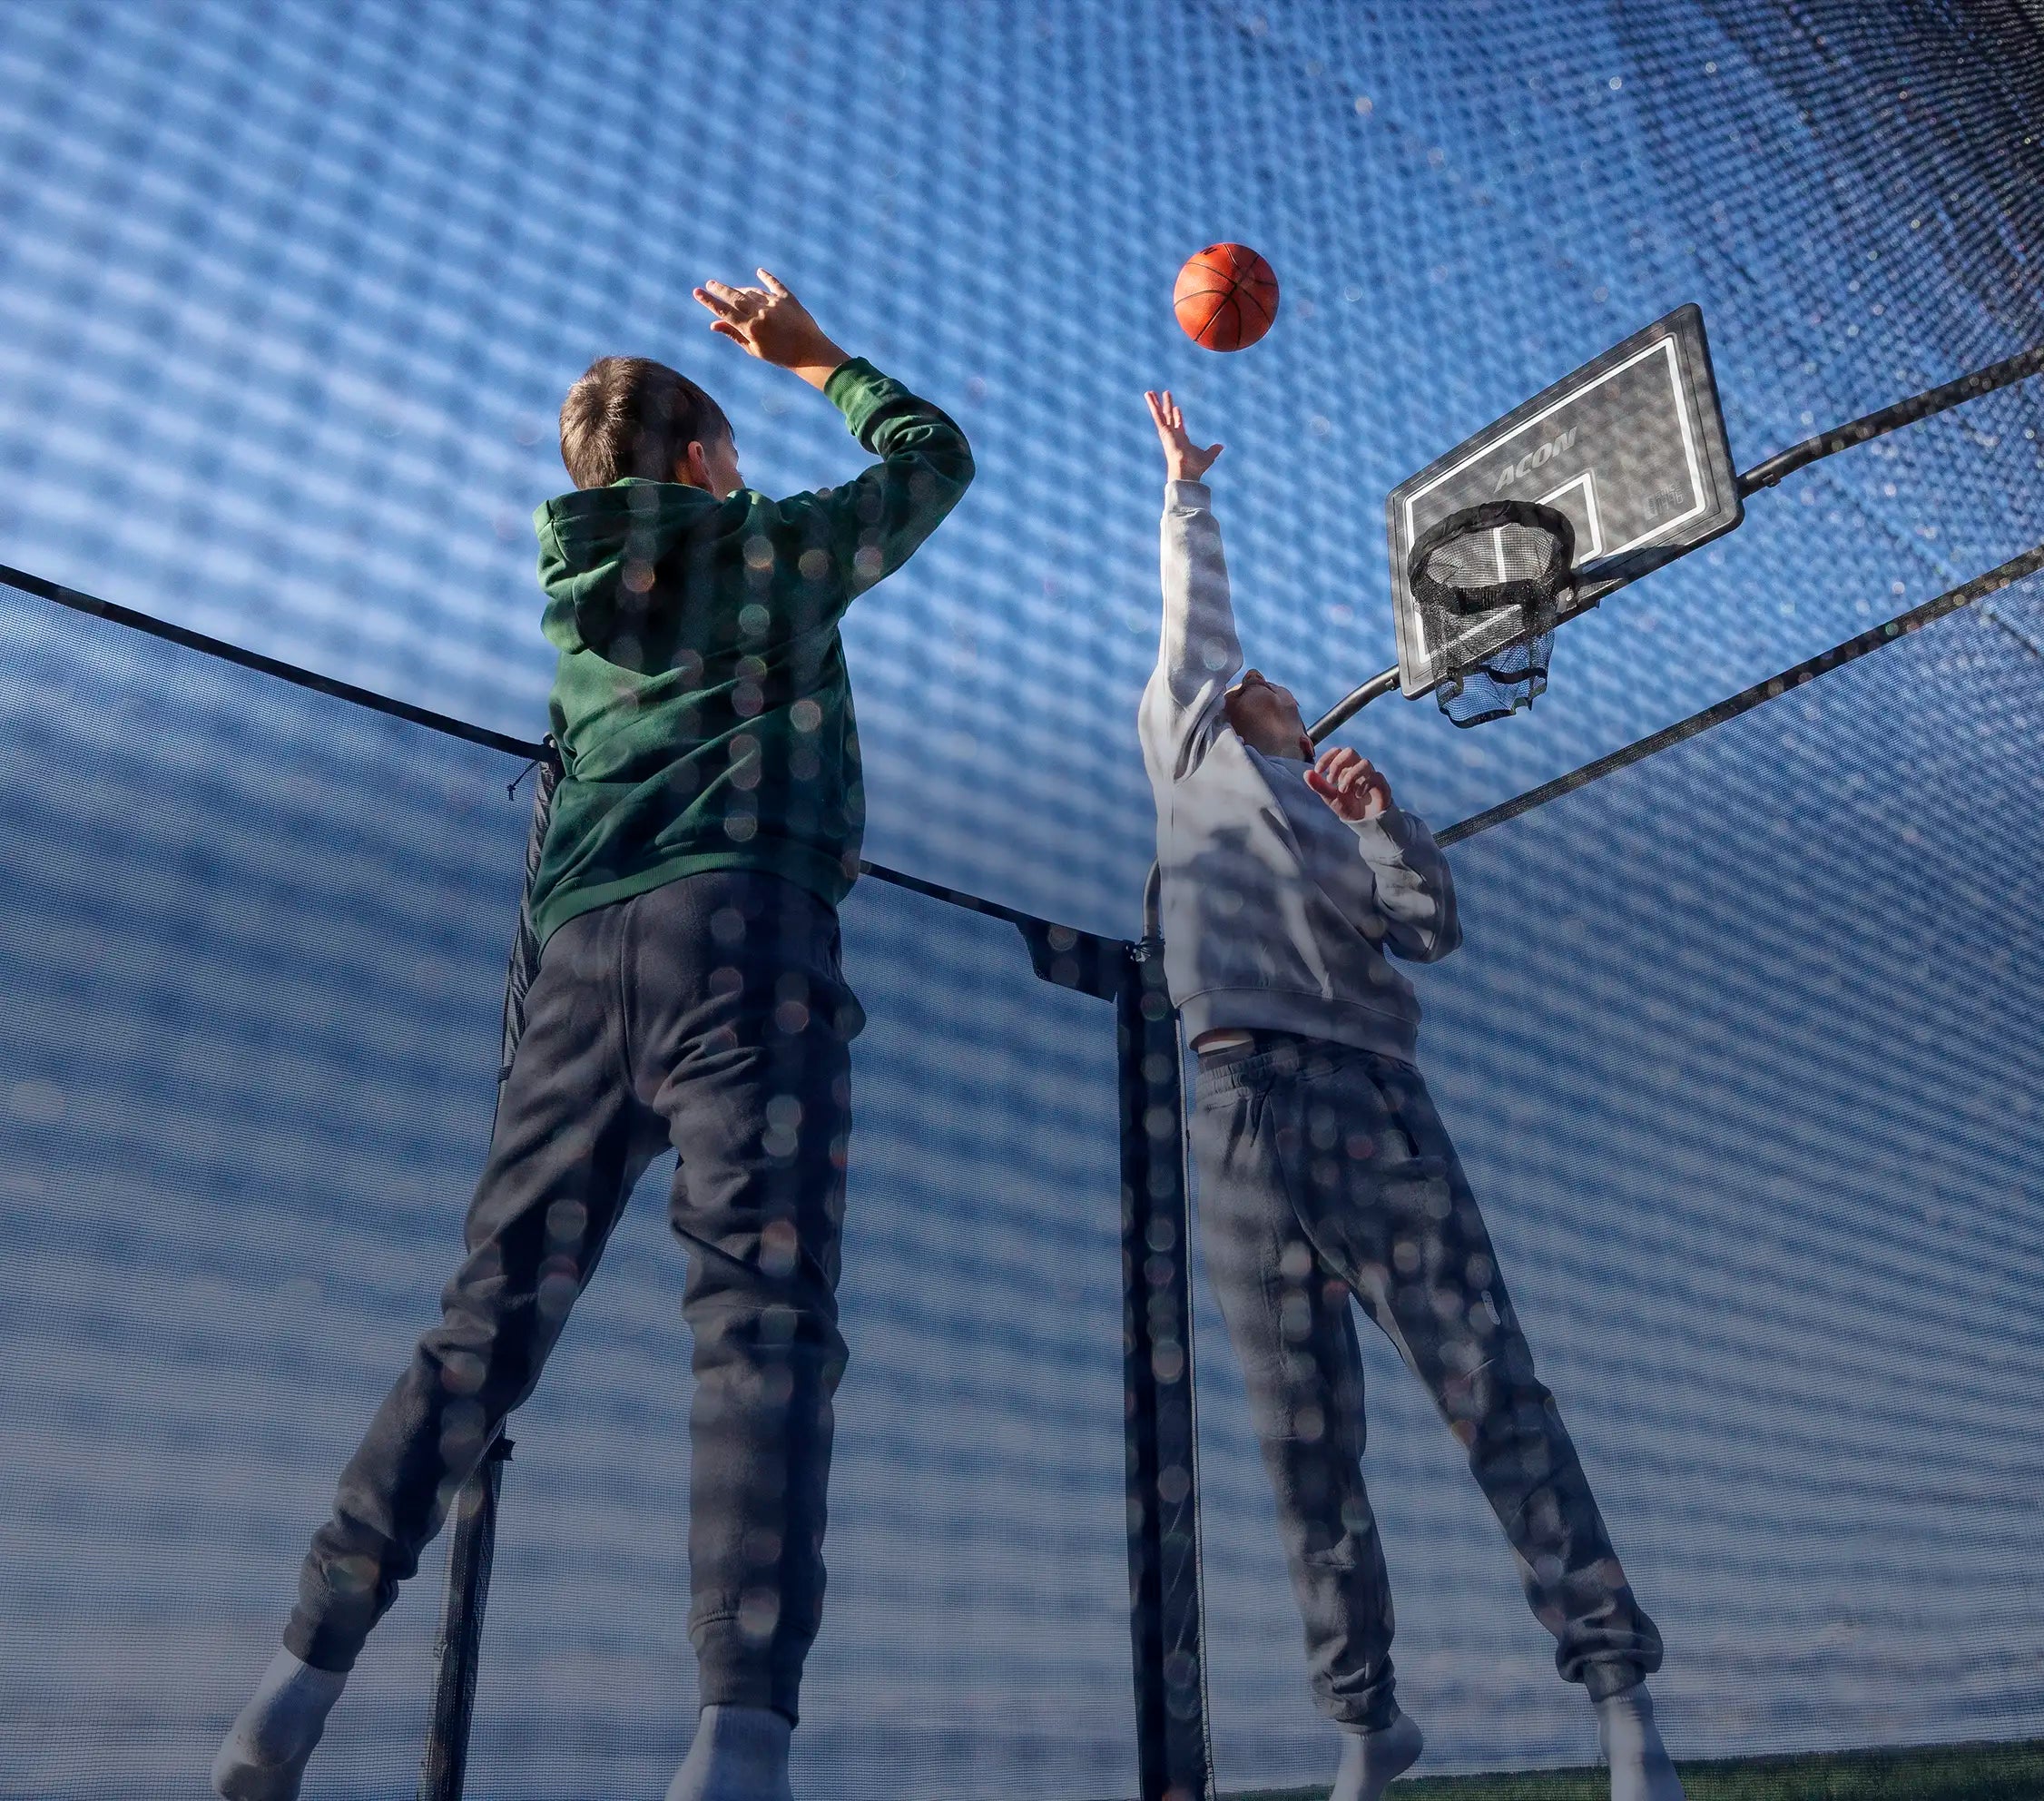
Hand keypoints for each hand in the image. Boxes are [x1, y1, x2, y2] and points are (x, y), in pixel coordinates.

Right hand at [693, 269, 848, 389]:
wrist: (810, 353)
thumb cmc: (780, 356)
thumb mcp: (754, 349)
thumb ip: (734, 335)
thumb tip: (713, 324)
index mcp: (750, 328)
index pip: (724, 311)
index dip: (709, 301)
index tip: (696, 292)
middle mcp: (761, 313)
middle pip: (735, 296)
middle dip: (720, 289)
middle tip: (710, 284)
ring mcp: (775, 304)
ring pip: (752, 291)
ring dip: (741, 291)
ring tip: (734, 292)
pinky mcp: (788, 299)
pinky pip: (774, 284)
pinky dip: (766, 278)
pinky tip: (759, 272)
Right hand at [1145, 388, 1223, 481]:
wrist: (1186, 472)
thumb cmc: (1195, 468)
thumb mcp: (1208, 457)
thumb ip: (1213, 451)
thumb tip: (1221, 446)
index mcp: (1181, 439)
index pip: (1178, 425)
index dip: (1178, 416)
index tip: (1176, 408)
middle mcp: (1172, 435)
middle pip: (1167, 417)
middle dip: (1165, 406)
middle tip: (1163, 397)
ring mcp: (1166, 432)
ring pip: (1159, 414)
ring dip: (1154, 403)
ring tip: (1149, 392)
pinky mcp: (1163, 431)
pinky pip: (1157, 416)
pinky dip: (1153, 406)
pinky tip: (1149, 396)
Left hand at [1305, 746, 1392, 821]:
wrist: (1363, 821)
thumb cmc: (1347, 806)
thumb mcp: (1330, 798)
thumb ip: (1319, 786)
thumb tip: (1306, 773)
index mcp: (1345, 768)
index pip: (1337, 752)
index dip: (1327, 757)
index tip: (1318, 770)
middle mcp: (1358, 768)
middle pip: (1350, 752)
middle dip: (1338, 764)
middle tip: (1331, 781)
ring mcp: (1370, 775)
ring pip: (1364, 763)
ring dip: (1351, 776)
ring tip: (1342, 790)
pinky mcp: (1381, 784)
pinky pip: (1375, 776)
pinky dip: (1364, 785)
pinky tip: (1357, 795)